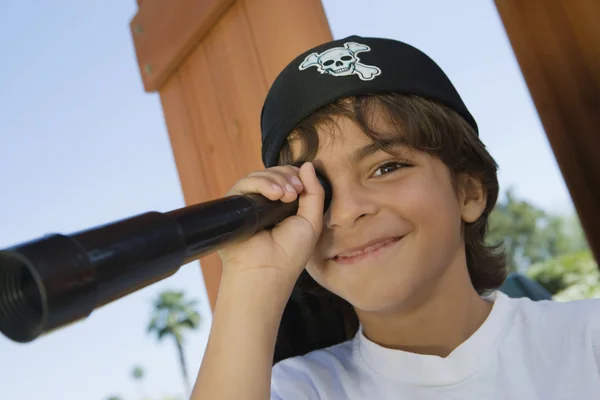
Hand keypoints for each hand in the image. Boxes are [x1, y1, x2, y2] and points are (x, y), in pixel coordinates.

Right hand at [217, 162, 324, 283]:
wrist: (267, 271)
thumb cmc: (290, 253)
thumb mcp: (311, 221)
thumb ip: (314, 192)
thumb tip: (308, 165)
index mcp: (282, 207)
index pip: (286, 177)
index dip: (294, 175)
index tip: (301, 188)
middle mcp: (264, 203)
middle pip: (273, 173)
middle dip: (286, 176)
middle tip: (294, 192)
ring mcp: (249, 203)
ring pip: (259, 175)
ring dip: (276, 179)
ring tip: (285, 196)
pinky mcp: (234, 205)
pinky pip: (244, 184)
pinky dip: (261, 183)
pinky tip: (274, 194)